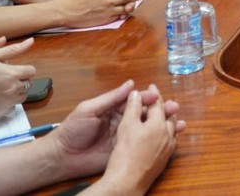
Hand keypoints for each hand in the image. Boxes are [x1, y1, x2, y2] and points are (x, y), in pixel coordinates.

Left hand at [50, 80, 183, 184]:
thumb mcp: (89, 109)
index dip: (148, 99)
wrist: (61, 156)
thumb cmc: (72, 129)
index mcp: (115, 109)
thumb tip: (131, 84)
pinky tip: (169, 139)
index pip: (136, 101)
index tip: (158, 98)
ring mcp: (124, 137)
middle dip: (161, 110)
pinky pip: (142, 145)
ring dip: (163, 125)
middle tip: (174, 108)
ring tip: (179, 123)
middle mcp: (123, 121)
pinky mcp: (124, 151)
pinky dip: (156, 141)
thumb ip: (111, 98)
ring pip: (147, 129)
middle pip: (146, 114)